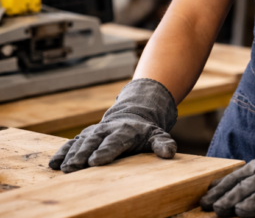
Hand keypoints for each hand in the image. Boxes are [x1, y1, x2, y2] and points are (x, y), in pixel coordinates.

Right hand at [49, 78, 177, 172]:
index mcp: (126, 131)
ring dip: (71, 154)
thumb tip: (170, 153)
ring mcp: (95, 132)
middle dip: (84, 153)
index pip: (116, 140)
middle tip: (74, 168)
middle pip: (94, 141)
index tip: (96, 161)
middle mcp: (108, 130)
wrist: (131, 116)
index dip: (106, 150)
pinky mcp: (85, 136)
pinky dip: (62, 152)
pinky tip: (53, 164)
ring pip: (81, 141)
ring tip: (64, 168)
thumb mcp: (157, 135)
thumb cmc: (144, 132)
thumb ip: (162, 143)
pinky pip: (72, 143)